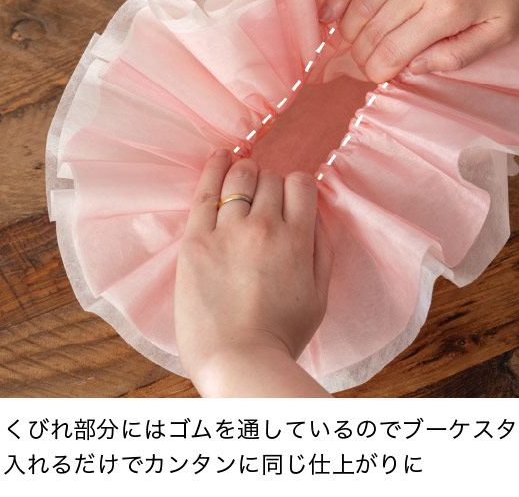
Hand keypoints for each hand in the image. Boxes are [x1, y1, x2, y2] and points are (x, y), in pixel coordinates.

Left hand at [175, 148, 333, 394]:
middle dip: (272, 184)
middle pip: (271, 179)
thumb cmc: (282, 335)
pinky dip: (214, 168)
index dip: (299, 186)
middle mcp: (265, 226)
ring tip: (244, 175)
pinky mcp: (196, 241)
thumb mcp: (319, 295)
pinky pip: (205, 193)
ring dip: (246, 172)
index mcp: (298, 239)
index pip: (302, 184)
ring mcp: (227, 232)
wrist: (238, 361)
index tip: (292, 198)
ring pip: (240, 178)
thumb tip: (318, 215)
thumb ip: (322, 250)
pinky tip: (221, 156)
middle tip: (266, 202)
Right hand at [318, 0, 518, 81]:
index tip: (378, 77)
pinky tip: (329, 14)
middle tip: (364, 63)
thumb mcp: (499, 32)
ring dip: (348, 30)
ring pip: (361, 2)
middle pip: (372, 30)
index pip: (392, 51)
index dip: (377, 71)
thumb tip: (411, 69)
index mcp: (447, 11)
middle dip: (361, 55)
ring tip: (349, 43)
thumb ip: (455, 57)